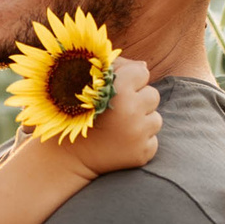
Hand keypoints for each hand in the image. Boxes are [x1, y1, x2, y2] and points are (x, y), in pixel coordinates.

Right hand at [67, 57, 161, 174]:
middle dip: (138, 101)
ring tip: (119, 127)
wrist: (69, 156)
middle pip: (152, 95)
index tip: (116, 90)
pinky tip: (121, 142)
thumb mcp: (90, 84)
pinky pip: (152, 140)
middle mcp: (132, 111)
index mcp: (119, 90)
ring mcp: (139, 134)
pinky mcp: (142, 153)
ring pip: (156, 118)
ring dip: (142, 121)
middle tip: (117, 111)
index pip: (142, 73)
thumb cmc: (77, 114)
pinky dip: (140, 141)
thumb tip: (145, 66)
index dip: (130, 80)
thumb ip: (118, 67)